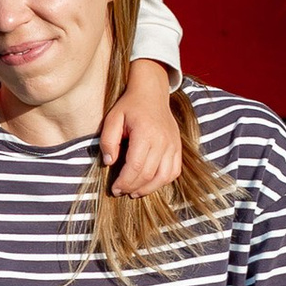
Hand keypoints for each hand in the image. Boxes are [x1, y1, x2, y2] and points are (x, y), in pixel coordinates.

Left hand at [98, 60, 181, 197]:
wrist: (151, 92)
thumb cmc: (129, 106)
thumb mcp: (112, 118)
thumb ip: (108, 141)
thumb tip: (109, 163)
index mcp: (145, 133)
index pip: (135, 166)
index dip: (124, 182)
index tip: (114, 189)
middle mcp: (162, 140)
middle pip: (148, 174)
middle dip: (133, 187)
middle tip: (121, 192)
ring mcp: (173, 144)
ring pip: (164, 176)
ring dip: (149, 189)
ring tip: (135, 192)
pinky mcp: (178, 146)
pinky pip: (174, 171)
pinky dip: (163, 181)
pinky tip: (150, 183)